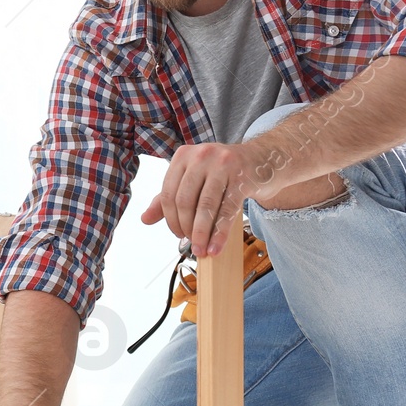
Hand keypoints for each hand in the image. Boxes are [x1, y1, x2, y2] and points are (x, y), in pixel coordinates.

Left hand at [141, 140, 271, 255]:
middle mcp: (201, 156)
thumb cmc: (222, 172)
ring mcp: (223, 164)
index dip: (170, 219)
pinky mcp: (242, 177)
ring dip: (200, 233)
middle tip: (191, 244)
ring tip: (201, 250)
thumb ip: (167, 198)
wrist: (261, 159)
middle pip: (184, 201)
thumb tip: (144, 219)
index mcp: (183, 155)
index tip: (177, 234)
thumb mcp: (192, 179)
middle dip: (185, 228)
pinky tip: (215, 248)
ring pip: (205, 206)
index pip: (168, 193)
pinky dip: (219, 233)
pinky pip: (227, 210)